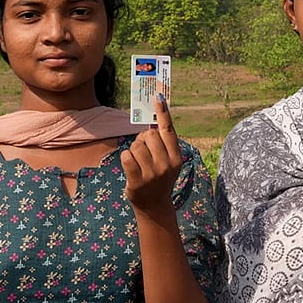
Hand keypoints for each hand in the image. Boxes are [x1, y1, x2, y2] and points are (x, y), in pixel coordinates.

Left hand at [121, 94, 181, 213]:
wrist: (154, 206)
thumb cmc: (159, 178)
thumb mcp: (167, 162)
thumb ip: (163, 144)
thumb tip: (152, 122)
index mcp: (176, 157)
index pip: (168, 130)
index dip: (162, 112)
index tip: (158, 96)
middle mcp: (167, 165)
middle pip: (148, 135)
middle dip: (142, 139)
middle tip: (144, 150)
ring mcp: (152, 174)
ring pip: (136, 145)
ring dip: (133, 150)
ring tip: (138, 162)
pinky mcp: (138, 180)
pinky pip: (126, 157)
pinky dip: (126, 159)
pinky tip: (131, 167)